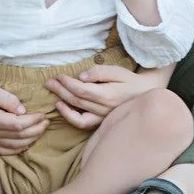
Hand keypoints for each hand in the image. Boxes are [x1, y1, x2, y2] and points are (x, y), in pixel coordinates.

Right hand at [0, 81, 48, 155]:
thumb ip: (8, 100)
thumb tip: (23, 109)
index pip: (18, 124)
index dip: (33, 121)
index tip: (43, 114)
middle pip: (19, 136)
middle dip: (36, 129)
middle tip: (46, 122)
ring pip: (14, 145)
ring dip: (30, 139)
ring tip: (41, 130)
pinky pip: (4, 151)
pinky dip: (17, 149)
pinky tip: (26, 144)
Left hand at [43, 64, 169, 129]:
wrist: (144, 95)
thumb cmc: (130, 80)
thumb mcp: (117, 71)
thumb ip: (99, 72)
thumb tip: (80, 76)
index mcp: (107, 94)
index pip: (81, 90)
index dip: (68, 83)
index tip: (59, 76)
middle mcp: (103, 109)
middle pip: (76, 100)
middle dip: (60, 90)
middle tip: (49, 82)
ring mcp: (101, 117)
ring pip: (77, 113)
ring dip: (62, 103)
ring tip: (53, 94)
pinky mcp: (100, 122)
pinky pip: (82, 123)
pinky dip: (70, 116)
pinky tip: (63, 107)